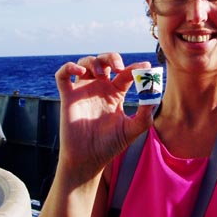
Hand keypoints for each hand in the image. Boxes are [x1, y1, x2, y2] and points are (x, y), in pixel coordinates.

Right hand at [54, 53, 154, 177]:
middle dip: (112, 58)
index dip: (136, 68)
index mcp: (116, 93)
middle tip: (120, 68)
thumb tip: (153, 97)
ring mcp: (83, 90)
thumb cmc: (110, 145)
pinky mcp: (68, 97)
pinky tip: (79, 72)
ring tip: (102, 73)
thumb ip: (144, 115)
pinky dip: (68, 67)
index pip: (126, 73)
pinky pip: (62, 75)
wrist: (89, 159)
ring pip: (85, 62)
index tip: (146, 67)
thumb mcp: (132, 130)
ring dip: (94, 61)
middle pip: (105, 61)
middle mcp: (100, 88)